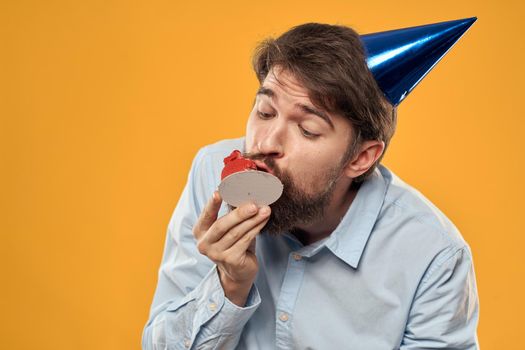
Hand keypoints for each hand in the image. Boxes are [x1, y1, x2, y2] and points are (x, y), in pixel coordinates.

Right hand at [192, 191, 270, 305]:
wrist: (239, 271)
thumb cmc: (234, 243)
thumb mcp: (229, 227)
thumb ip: (231, 214)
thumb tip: (248, 194)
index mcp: (200, 231)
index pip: (206, 215)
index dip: (212, 204)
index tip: (219, 191)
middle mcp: (204, 243)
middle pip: (221, 225)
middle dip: (239, 213)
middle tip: (254, 204)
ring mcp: (216, 254)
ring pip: (236, 233)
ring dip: (252, 220)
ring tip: (265, 210)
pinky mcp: (230, 260)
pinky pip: (245, 241)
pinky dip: (256, 229)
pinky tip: (264, 221)